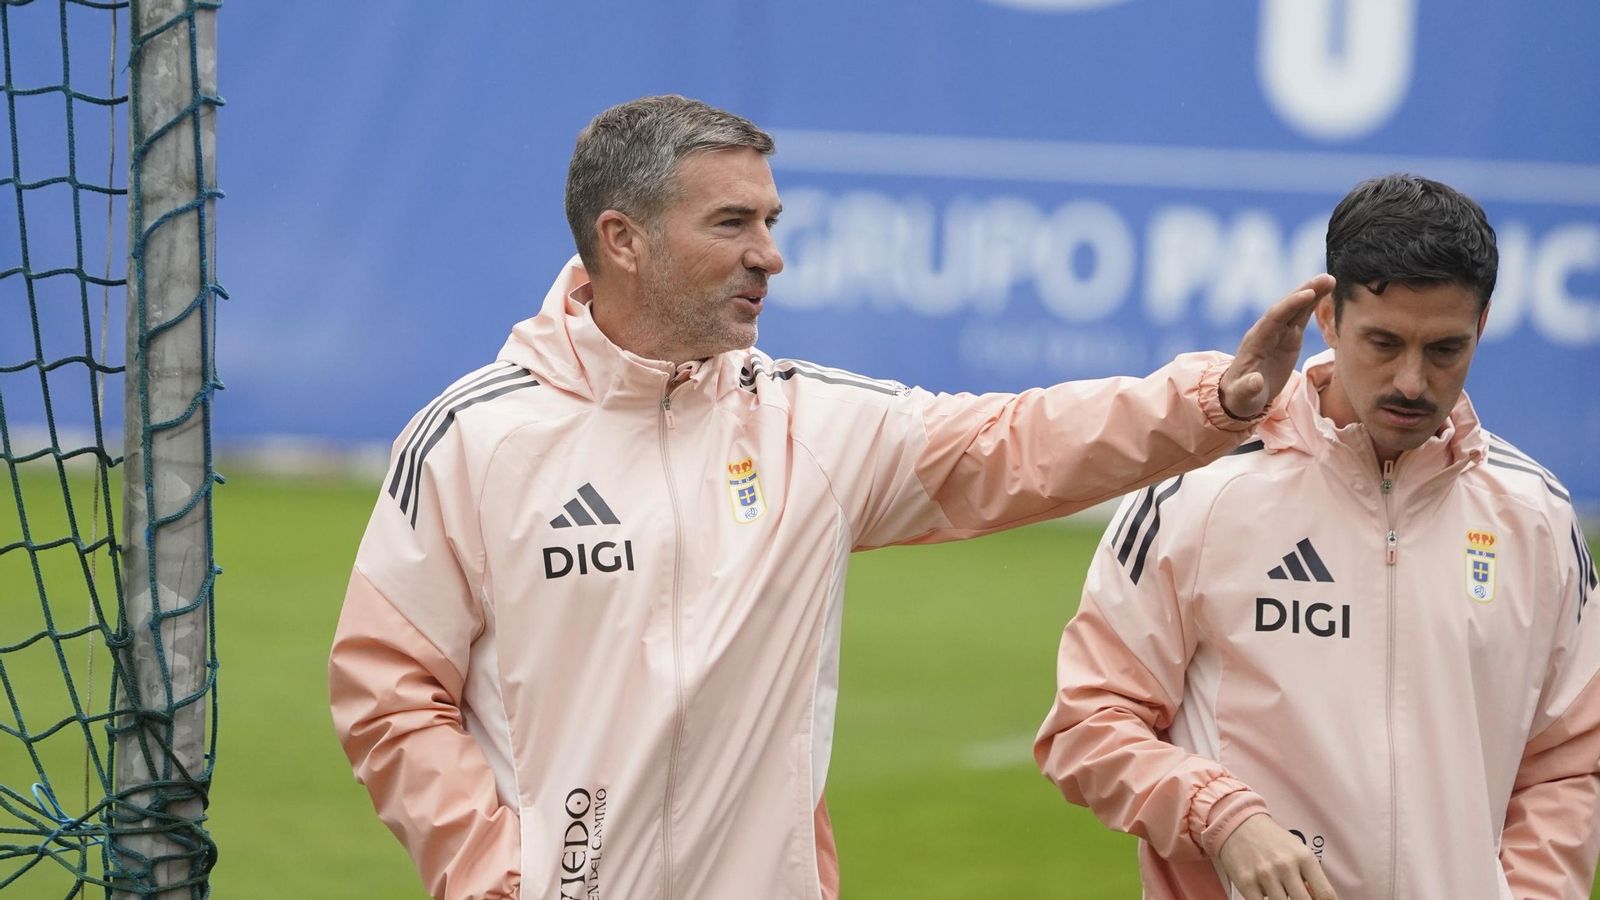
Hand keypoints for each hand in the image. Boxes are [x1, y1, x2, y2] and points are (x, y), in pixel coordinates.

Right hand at [1217, 814, 1337, 899]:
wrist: (1238, 825)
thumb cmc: (1274, 841)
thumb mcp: (1298, 852)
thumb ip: (1311, 877)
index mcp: (1304, 858)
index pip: (1326, 894)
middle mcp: (1286, 866)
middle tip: (1298, 898)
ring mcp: (1265, 875)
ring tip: (1281, 894)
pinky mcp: (1246, 882)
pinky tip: (1268, 895)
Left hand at [1220, 274, 1335, 418]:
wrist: (1241, 396)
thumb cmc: (1241, 397)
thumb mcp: (1243, 397)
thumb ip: (1247, 389)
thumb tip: (1255, 381)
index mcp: (1256, 343)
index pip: (1274, 319)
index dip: (1290, 306)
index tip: (1308, 294)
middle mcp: (1266, 333)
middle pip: (1286, 308)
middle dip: (1304, 292)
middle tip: (1326, 278)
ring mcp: (1278, 334)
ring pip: (1295, 309)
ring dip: (1312, 293)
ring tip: (1331, 279)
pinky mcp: (1288, 338)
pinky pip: (1301, 317)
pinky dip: (1312, 305)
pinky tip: (1325, 292)